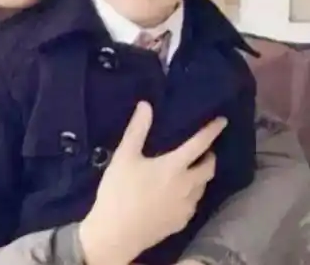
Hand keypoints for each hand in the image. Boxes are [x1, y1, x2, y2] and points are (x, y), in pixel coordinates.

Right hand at [79, 102, 226, 264]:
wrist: (116, 234)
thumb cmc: (119, 191)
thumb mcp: (124, 156)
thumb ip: (137, 129)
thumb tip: (146, 104)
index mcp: (174, 167)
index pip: (200, 144)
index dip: (212, 131)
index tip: (222, 121)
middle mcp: (187, 186)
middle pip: (208, 168)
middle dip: (209, 156)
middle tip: (203, 150)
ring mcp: (186, 207)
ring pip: (203, 187)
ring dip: (201, 175)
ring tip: (190, 170)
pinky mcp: (181, 222)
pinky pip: (193, 204)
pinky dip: (192, 193)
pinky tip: (179, 194)